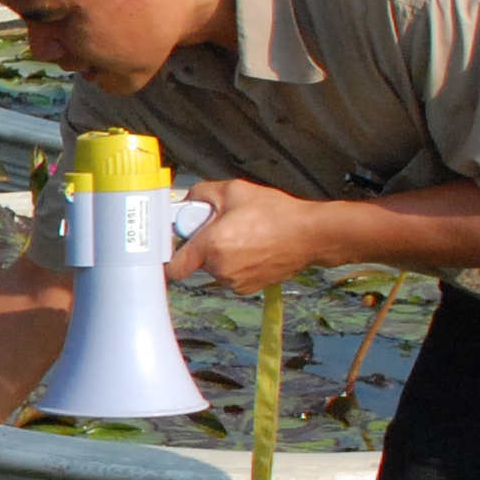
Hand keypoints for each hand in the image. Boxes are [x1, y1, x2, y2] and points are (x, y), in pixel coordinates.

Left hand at [166, 177, 324, 292]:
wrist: (309, 235)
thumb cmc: (274, 212)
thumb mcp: (234, 190)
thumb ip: (202, 193)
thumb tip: (187, 199)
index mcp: (212, 246)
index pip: (175, 266)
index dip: (170, 254)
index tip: (175, 242)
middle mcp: (220, 269)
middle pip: (197, 261)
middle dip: (204, 244)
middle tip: (223, 226)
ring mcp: (235, 282)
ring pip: (215, 268)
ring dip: (222, 254)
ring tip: (245, 235)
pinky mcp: (248, 288)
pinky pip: (231, 275)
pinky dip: (236, 263)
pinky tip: (254, 248)